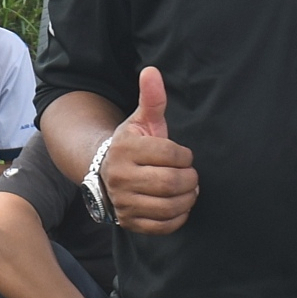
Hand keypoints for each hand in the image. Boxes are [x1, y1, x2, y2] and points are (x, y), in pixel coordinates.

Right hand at [102, 67, 196, 235]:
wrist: (105, 173)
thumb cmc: (133, 144)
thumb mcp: (141, 120)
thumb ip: (151, 98)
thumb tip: (152, 70)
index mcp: (125, 149)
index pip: (170, 154)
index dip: (185, 156)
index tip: (184, 156)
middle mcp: (119, 176)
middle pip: (171, 183)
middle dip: (190, 179)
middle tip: (191, 176)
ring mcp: (123, 202)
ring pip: (168, 206)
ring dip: (187, 199)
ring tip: (188, 190)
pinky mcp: (128, 222)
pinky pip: (161, 226)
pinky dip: (177, 218)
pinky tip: (178, 206)